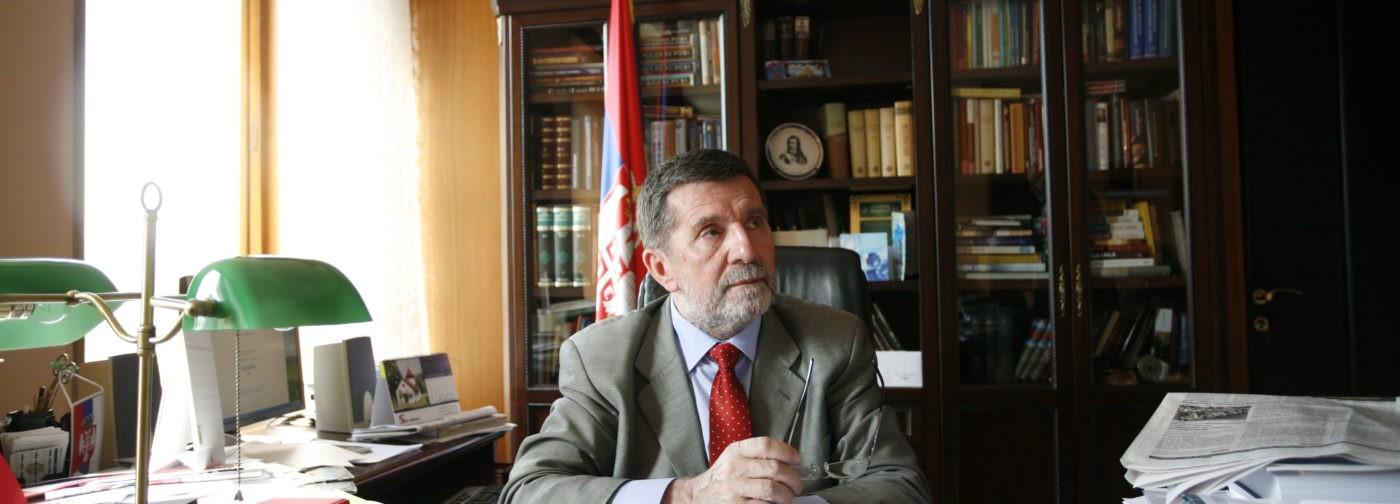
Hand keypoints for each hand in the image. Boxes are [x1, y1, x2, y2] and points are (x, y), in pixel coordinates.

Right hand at [664, 437, 803, 503]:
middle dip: (792, 478)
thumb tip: (787, 459)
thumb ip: (756, 455)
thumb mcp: (733, 458)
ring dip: (786, 495)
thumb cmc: (722, 478)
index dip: (786, 451)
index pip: (766, 445)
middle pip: (774, 468)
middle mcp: (734, 468)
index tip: (796, 459)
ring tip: (787, 497)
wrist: (698, 497)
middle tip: (796, 485)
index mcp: (735, 451)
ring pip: (772, 489)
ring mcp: (734, 489)